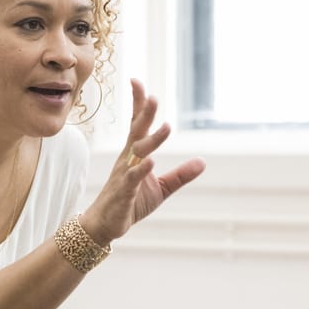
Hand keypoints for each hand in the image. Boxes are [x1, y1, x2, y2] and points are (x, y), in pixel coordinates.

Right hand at [80, 79, 205, 244]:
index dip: (138, 105)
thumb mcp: (161, 189)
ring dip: (151, 139)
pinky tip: (150, 161)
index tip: (138, 83)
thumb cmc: (130, 203)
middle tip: (153, 96)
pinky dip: (141, 169)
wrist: (105, 225)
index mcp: (134, 155)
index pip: (136, 124)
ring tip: (166, 127)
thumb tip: (203, 162)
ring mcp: (123, 175)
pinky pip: (132, 178)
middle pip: (136, 132)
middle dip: (144, 114)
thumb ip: (180, 175)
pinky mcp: (123, 192)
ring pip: (137, 153)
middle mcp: (126, 160)